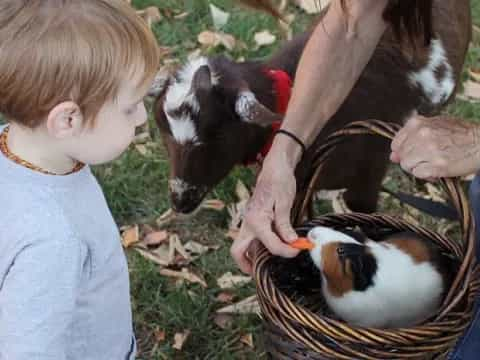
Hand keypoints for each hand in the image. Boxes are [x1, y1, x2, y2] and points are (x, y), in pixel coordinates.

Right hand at [230, 146, 299, 273]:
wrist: (274, 167)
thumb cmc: (279, 181)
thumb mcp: (284, 202)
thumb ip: (285, 225)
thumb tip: (291, 242)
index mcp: (256, 220)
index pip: (270, 245)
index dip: (286, 251)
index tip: (298, 250)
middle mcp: (247, 223)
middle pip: (238, 252)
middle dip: (248, 265)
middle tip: (265, 271)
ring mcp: (247, 223)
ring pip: (242, 247)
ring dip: (252, 257)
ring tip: (270, 262)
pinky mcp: (252, 222)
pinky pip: (250, 240)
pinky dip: (257, 248)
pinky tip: (273, 248)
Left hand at [390, 114, 479, 178]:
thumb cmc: (461, 133)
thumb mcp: (436, 125)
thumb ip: (412, 137)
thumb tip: (393, 155)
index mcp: (418, 123)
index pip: (396, 143)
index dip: (402, 151)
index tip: (410, 153)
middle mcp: (421, 135)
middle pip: (401, 156)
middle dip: (411, 160)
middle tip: (425, 159)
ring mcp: (428, 151)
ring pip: (407, 166)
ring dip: (417, 168)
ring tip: (431, 163)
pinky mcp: (437, 166)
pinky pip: (419, 174)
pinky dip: (426, 175)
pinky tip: (436, 170)